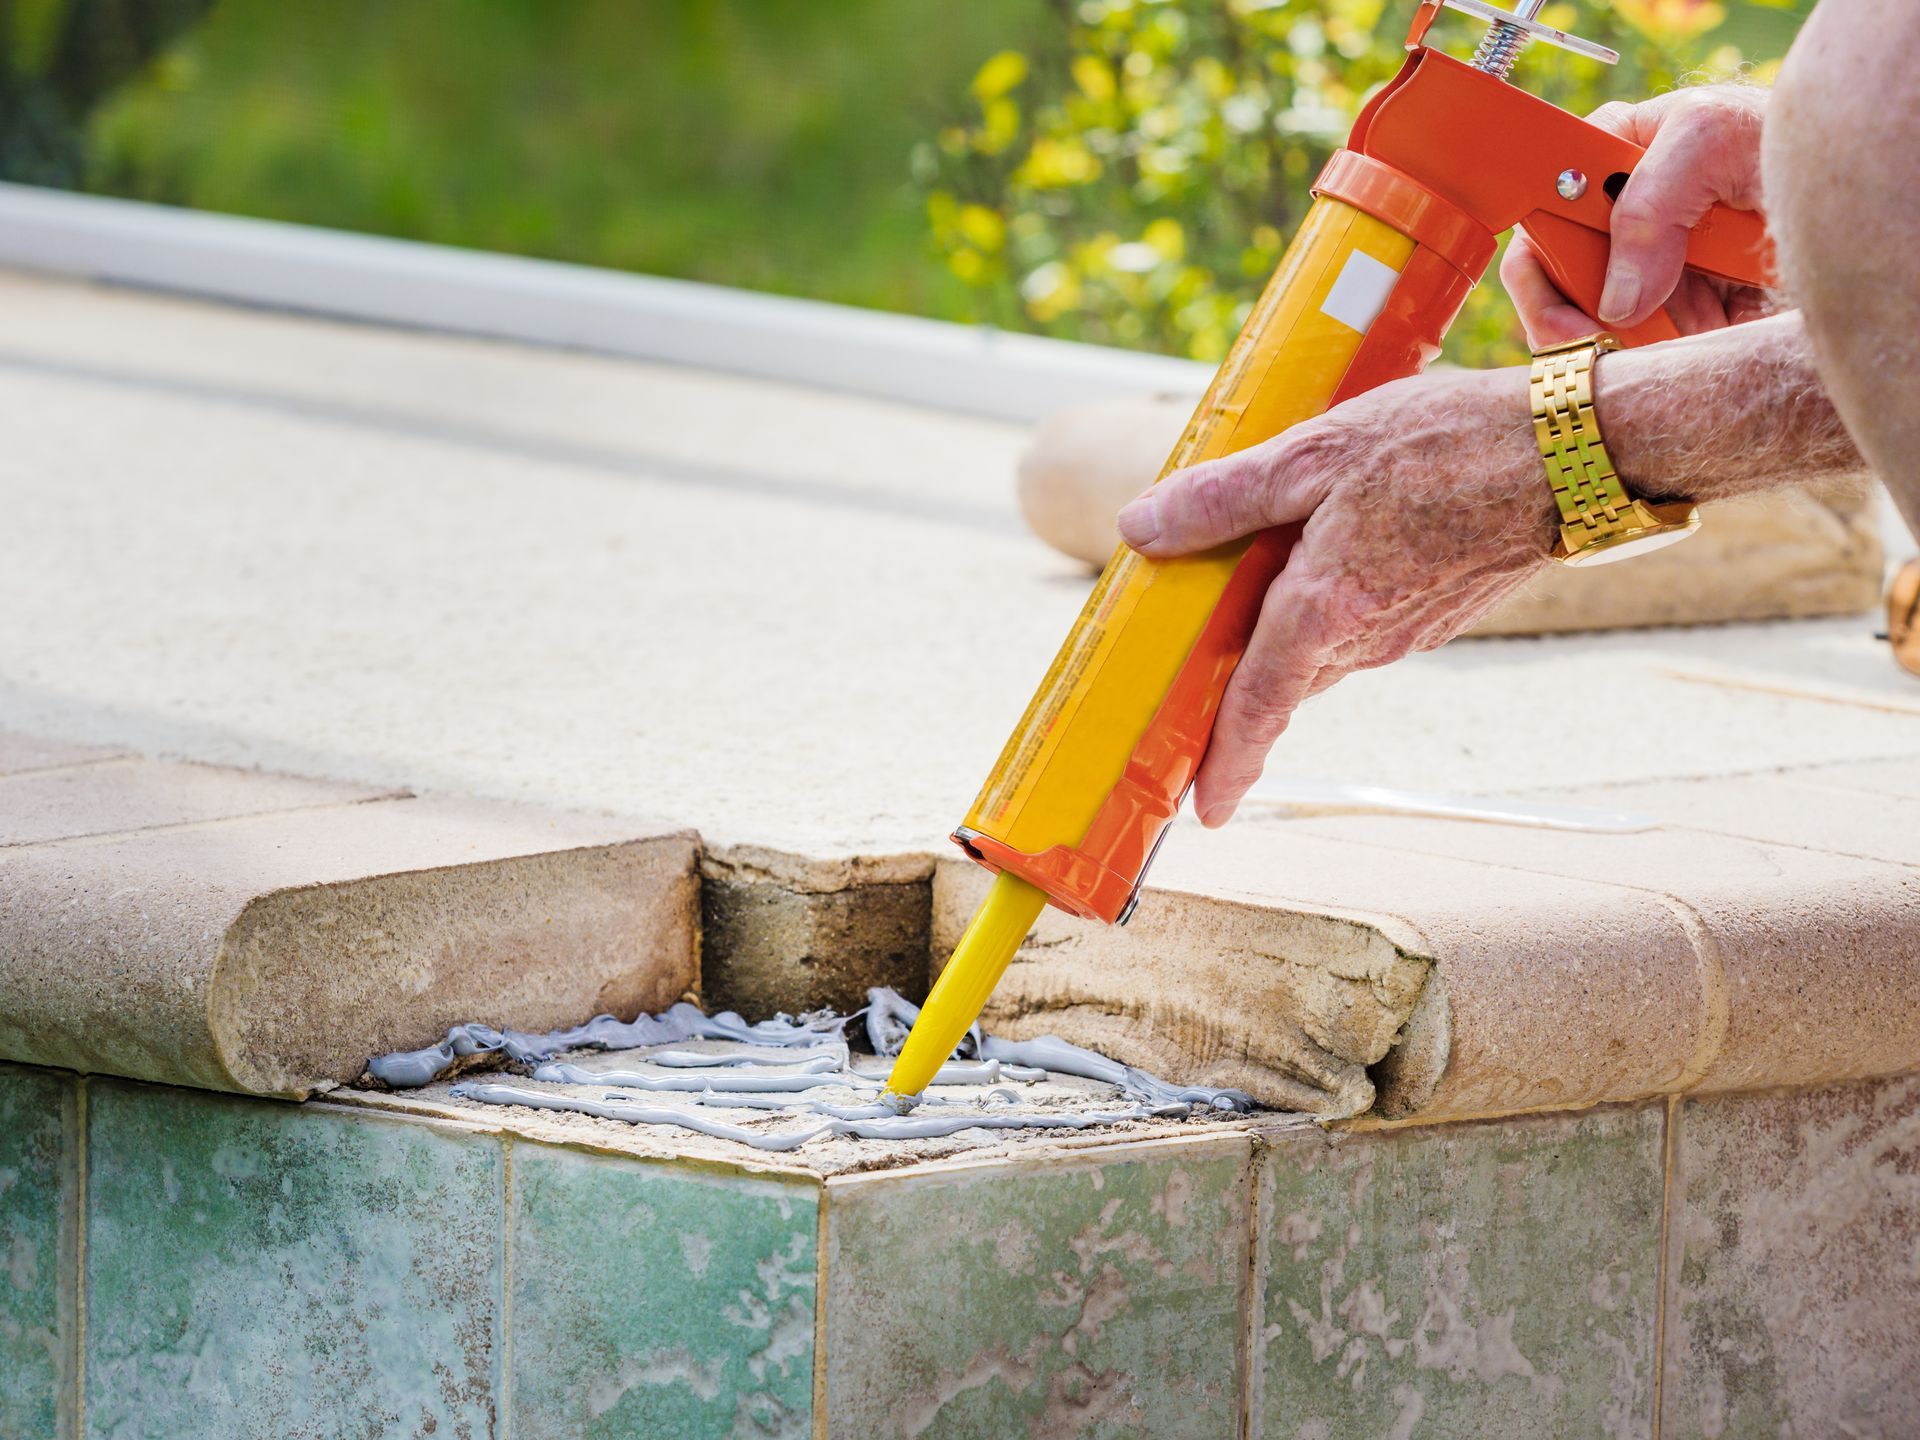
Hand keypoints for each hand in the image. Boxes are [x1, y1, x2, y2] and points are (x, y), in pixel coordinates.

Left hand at [1116, 367, 1552, 825]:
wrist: (1576, 455)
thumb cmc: (1452, 443)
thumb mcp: (1318, 451)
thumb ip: (1226, 496)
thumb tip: (1141, 527)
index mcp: (1325, 607)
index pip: (1258, 707)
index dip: (1227, 762)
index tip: (1206, 809)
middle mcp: (1367, 636)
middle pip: (1282, 677)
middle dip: (1238, 687)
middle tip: (1189, 678)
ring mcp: (1410, 630)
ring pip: (1322, 648)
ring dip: (1284, 635)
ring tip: (1245, 588)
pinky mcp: (1439, 612)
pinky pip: (1363, 624)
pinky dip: (1328, 607)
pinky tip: (1323, 552)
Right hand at [1501, 85, 1772, 345]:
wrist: (1843, 195)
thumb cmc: (1783, 139)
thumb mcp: (1711, 138)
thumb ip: (1648, 204)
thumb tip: (1614, 300)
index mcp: (1612, 165)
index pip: (1544, 216)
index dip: (1539, 262)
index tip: (1563, 307)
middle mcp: (1621, 223)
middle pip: (1558, 285)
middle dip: (1572, 319)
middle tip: (1591, 342)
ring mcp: (1649, 272)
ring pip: (1596, 330)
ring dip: (1620, 348)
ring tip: (1661, 342)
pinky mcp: (1682, 313)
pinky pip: (1648, 355)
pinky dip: (1661, 365)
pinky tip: (1687, 351)